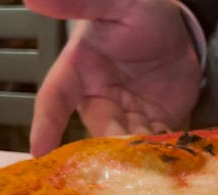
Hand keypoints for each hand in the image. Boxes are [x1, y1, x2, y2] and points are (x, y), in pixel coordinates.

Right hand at [24, 0, 201, 155]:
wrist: (179, 29)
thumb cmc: (139, 11)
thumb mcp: (113, 3)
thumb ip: (80, 2)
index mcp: (79, 72)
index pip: (55, 100)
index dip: (46, 125)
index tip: (38, 151)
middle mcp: (100, 99)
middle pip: (98, 129)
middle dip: (109, 144)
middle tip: (123, 150)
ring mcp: (128, 115)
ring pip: (127, 141)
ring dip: (137, 151)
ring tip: (151, 156)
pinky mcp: (154, 124)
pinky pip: (155, 143)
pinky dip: (161, 150)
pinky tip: (171, 152)